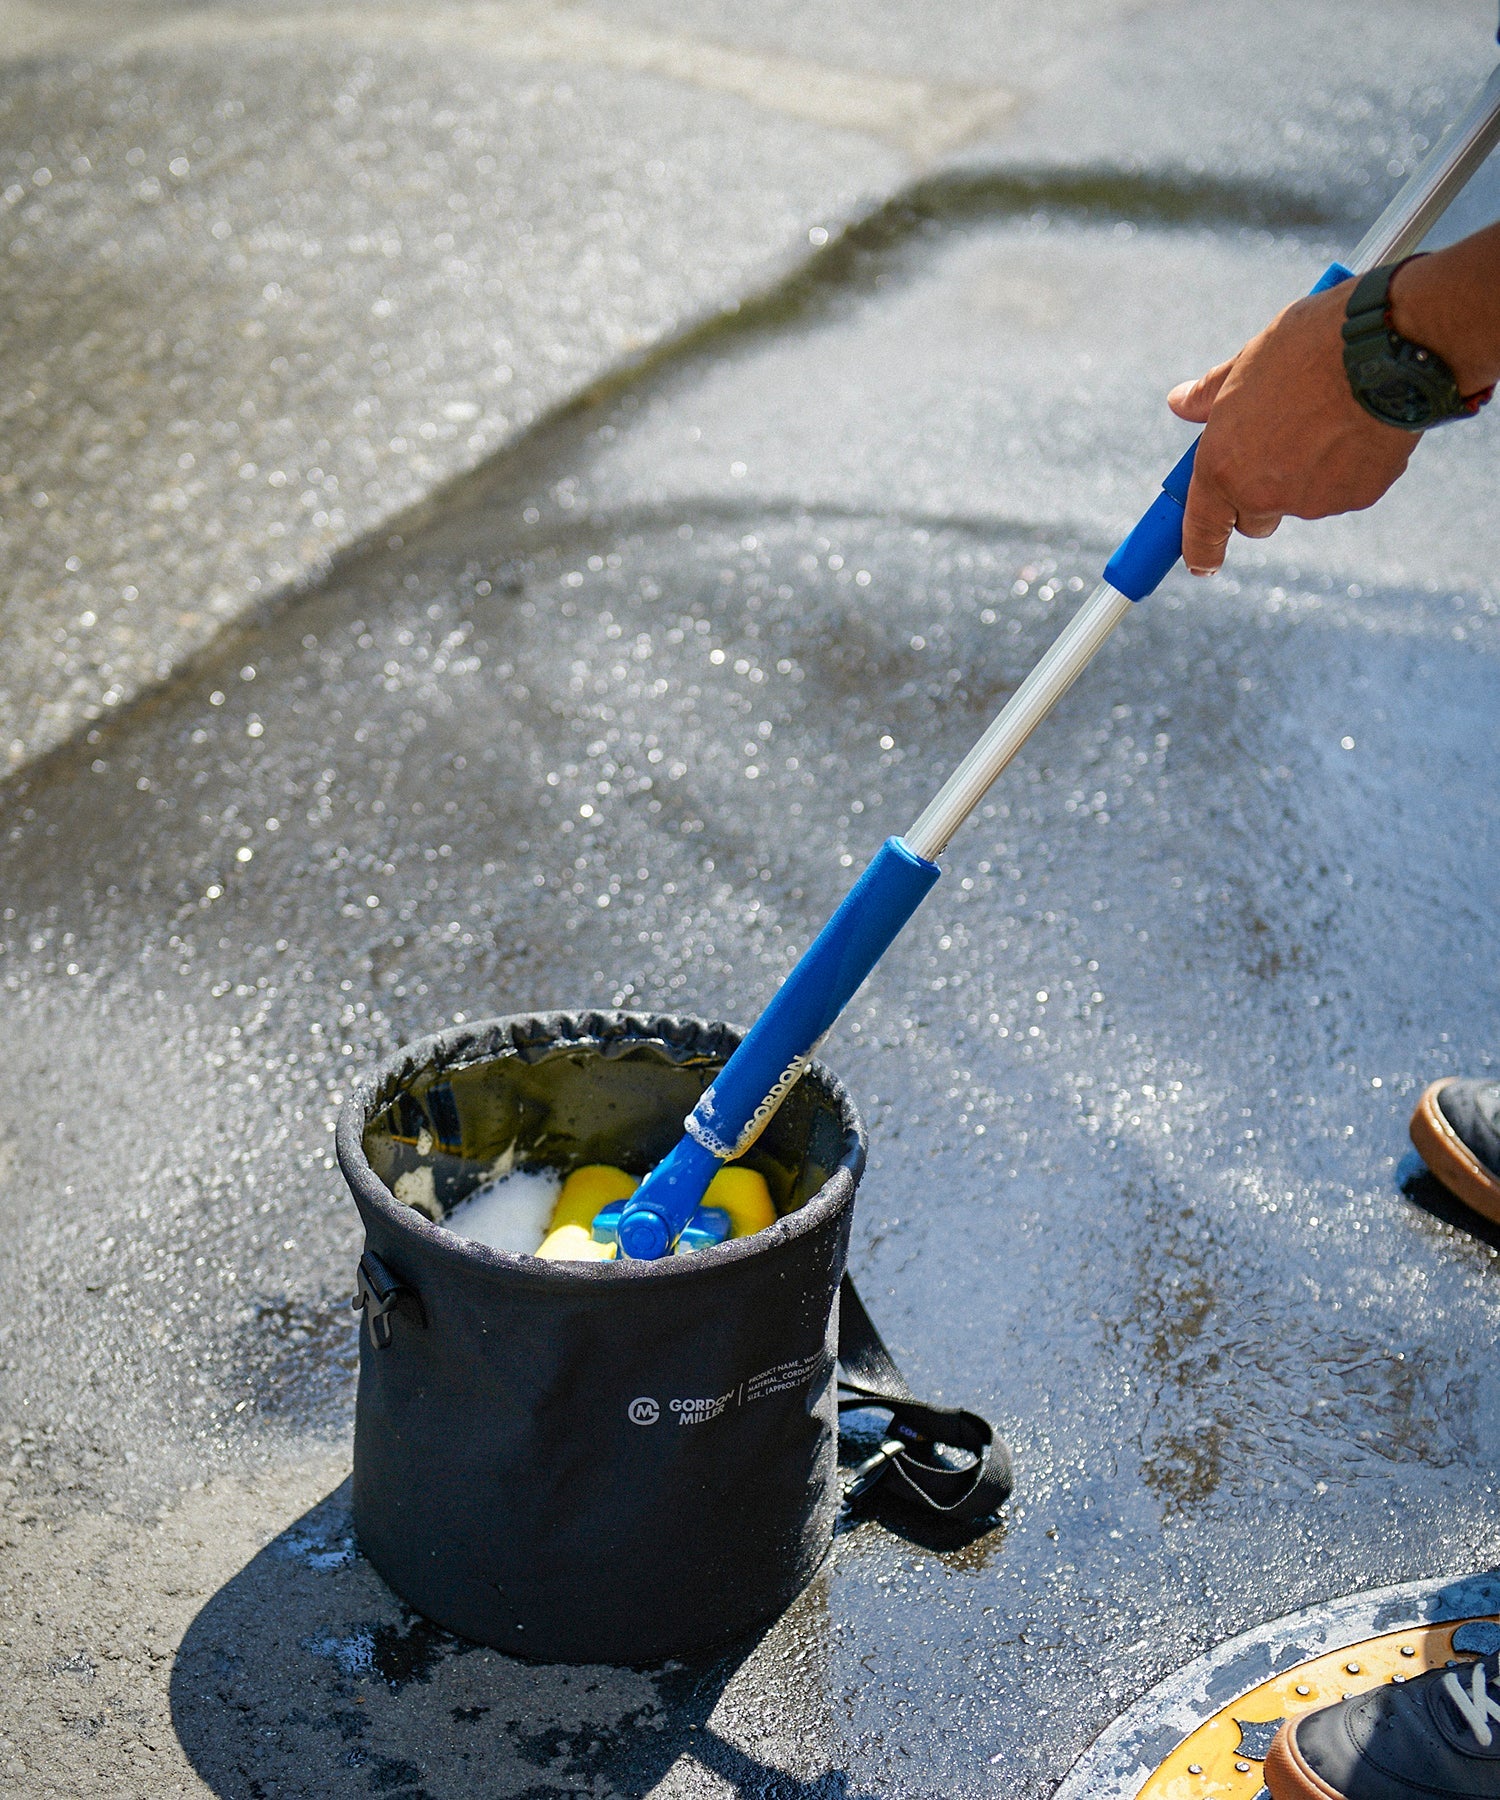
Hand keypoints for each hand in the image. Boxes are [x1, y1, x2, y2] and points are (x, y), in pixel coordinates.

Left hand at [1167, 283, 1417, 574]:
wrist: (1386, 345)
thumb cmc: (1308, 345)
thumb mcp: (1247, 362)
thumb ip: (1209, 396)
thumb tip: (1179, 403)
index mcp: (1222, 467)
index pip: (1202, 529)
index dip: (1200, 551)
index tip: (1201, 565)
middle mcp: (1262, 494)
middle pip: (1254, 521)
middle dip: (1260, 498)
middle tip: (1278, 447)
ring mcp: (1312, 501)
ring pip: (1303, 501)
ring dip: (1308, 473)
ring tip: (1329, 415)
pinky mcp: (1358, 497)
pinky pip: (1346, 488)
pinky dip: (1350, 466)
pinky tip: (1361, 422)